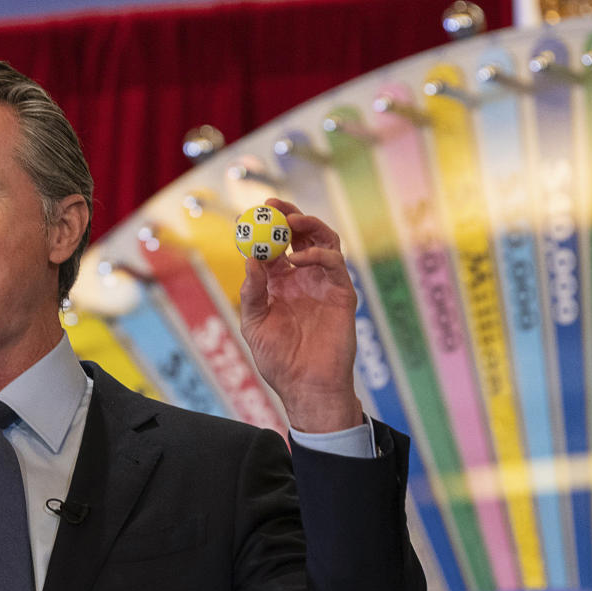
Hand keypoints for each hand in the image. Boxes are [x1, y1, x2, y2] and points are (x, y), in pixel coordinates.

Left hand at [239, 198, 362, 432]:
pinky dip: (318, 253)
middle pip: (301, 235)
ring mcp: (325, 283)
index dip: (264, 227)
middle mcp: (304, 278)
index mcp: (281, 284)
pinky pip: (335, 263)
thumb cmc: (278, 360)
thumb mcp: (254, 324)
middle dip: (288, 215)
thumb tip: (250, 259)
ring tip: (290, 222)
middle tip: (273, 205)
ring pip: (324, 240)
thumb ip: (252, 292)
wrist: (306, 385)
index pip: (274, 245)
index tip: (251, 213)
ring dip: (308, 225)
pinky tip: (298, 259)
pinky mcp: (342, 293)